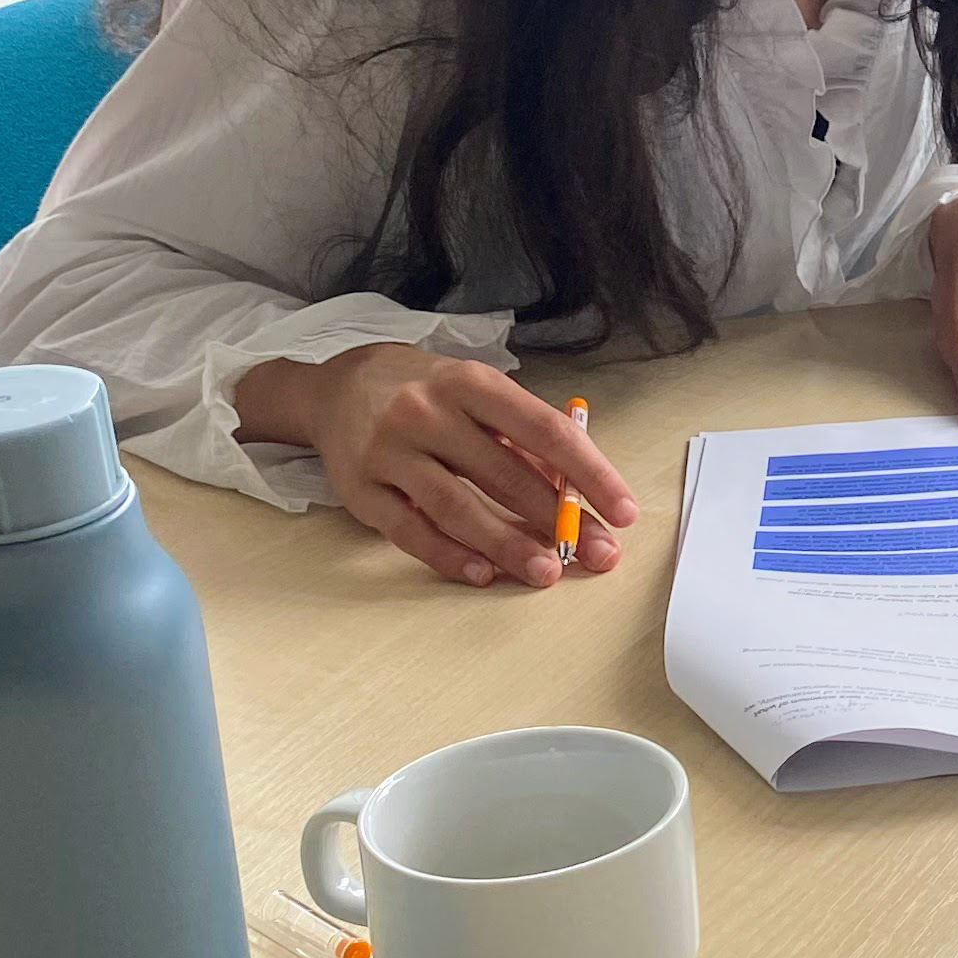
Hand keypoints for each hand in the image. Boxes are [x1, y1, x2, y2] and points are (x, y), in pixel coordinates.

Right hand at [238, 347, 637, 590]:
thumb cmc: (427, 393)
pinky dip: (448, 556)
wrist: (335, 390)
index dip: (589, 473)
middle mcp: (427, 412)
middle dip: (557, 520)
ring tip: (546, 572)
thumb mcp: (478, 394)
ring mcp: (389, 452)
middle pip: (503, 473)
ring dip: (507, 544)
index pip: (544, 431)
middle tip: (597, 555)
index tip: (622, 510)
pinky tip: (484, 574)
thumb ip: (524, 438)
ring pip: (456, 506)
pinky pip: (409, 530)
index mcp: (470, 383)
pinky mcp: (361, 491)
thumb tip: (579, 491)